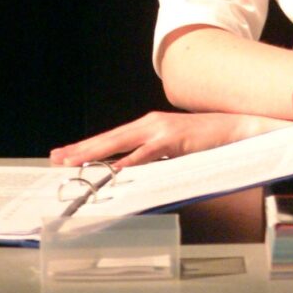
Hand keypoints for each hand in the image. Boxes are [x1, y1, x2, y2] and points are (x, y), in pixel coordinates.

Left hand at [49, 111, 290, 168]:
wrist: (234, 127)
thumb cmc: (203, 140)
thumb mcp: (171, 146)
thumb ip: (151, 154)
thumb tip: (128, 169)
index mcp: (148, 125)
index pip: (111, 137)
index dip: (87, 146)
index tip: (65, 154)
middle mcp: (150, 123)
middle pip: (110, 138)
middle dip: (82, 149)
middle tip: (58, 158)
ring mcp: (162, 129)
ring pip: (122, 142)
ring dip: (97, 152)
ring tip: (75, 162)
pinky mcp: (175, 138)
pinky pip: (149, 151)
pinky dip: (132, 159)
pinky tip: (117, 166)